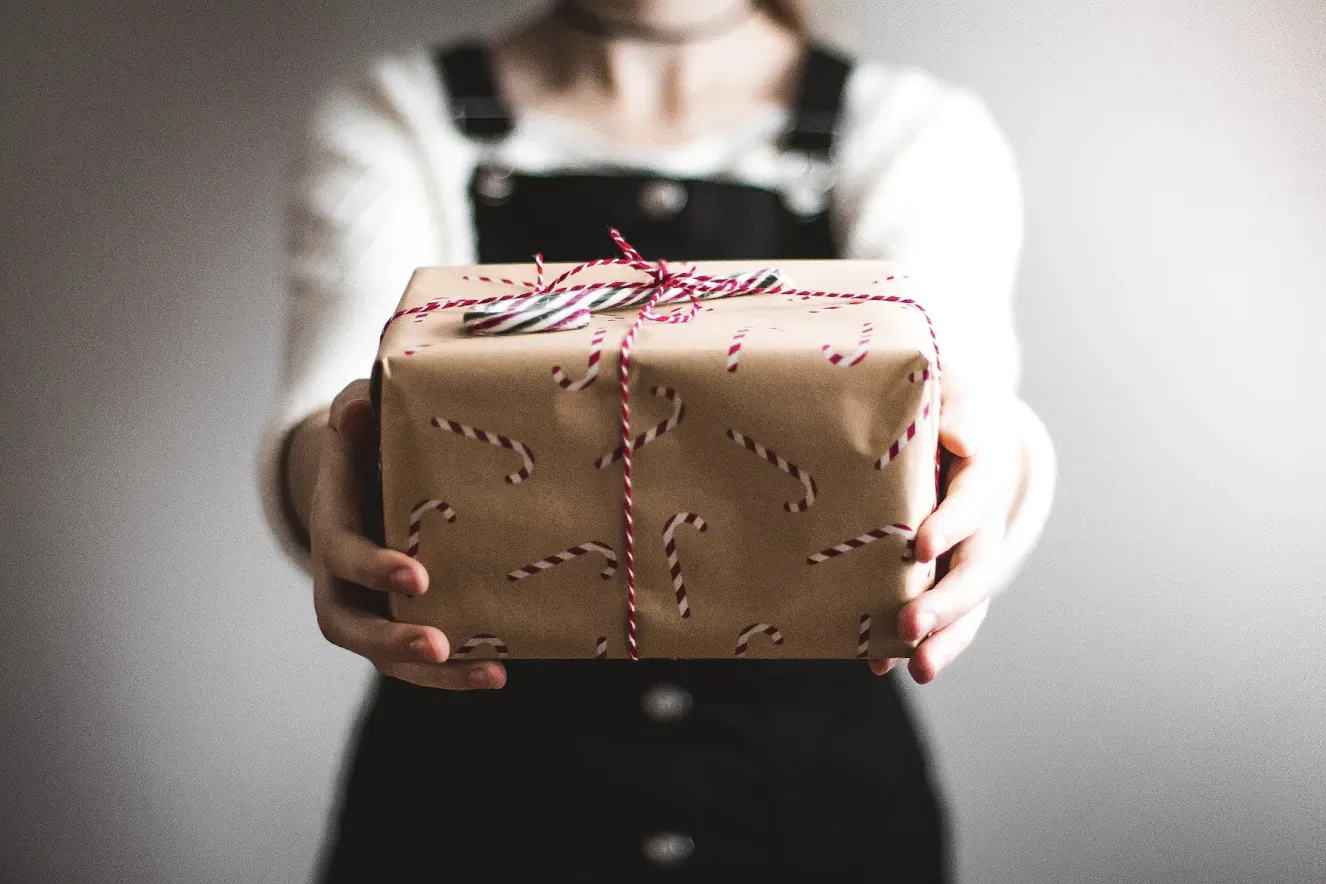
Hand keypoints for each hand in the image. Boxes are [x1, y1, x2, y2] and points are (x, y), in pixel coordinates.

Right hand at [308, 379, 505, 689]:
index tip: (418, 576)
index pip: (343, 555)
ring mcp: (369, 607)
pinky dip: (455, 672)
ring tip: (490, 673)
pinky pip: (419, 659)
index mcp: (333, 527)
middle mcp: (341, 579)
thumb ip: (358, 413)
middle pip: (351, 626)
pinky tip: (500, 671)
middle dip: (393, 639)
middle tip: (437, 644)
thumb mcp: (359, 418)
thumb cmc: (367, 442)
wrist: (364, 474)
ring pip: (385, 656)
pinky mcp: (399, 622)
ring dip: (434, 673)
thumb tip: (358, 409)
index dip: (375, 568)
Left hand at [871, 387, 1019, 683]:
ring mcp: (966, 552)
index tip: (921, 544)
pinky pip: (939, 615)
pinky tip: (880, 665)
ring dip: (944, 639)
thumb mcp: (952, 387)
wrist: (945, 422)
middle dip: (946, 602)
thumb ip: (959, 405)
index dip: (953, 522)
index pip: (974, 499)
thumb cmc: (939, 399)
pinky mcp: (943, 572)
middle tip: (910, 626)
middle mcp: (983, 520)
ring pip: (966, 604)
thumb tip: (961, 437)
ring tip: (918, 670)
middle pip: (975, 568)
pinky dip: (915, 643)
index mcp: (985, 470)